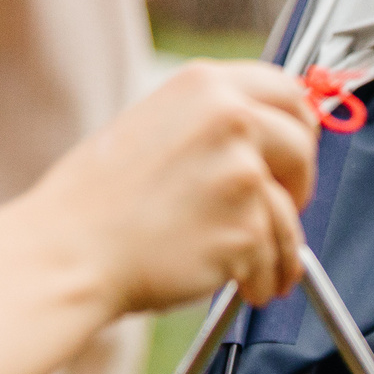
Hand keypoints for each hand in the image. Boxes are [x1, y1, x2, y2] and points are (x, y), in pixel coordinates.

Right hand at [28, 59, 316, 312]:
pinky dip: (264, 280)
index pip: (286, 89)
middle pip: (302, 144)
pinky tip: (244, 287)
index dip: (299, 125)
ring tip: (260, 268)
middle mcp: (229, 119)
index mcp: (204, 86)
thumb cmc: (98, 203)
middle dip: (299, 184)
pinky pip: (274, 258)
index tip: (296, 151)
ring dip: (282, 248)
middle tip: (283, 210)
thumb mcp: (153, 128)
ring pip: (290, 215)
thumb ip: (211, 126)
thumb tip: (262, 144)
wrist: (71, 252)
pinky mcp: (246, 227)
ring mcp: (241, 172)